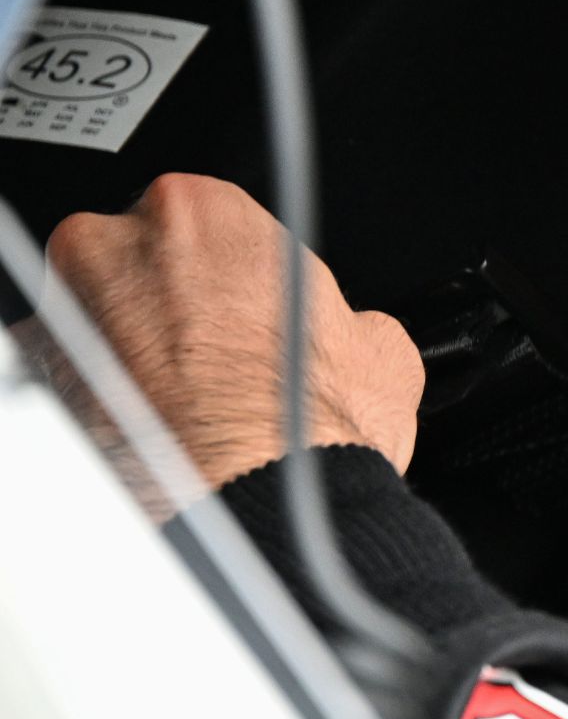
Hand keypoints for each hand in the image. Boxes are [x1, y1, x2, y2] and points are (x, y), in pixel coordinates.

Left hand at [44, 173, 423, 487]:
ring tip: (182, 404)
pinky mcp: (34, 382)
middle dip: (168, 302)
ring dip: (126, 349)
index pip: (210, 220)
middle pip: (134, 258)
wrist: (256, 508)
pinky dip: (96, 398)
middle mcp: (116, 246)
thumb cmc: (308, 424)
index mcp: (204, 210)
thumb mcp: (381, 350)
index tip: (249, 309)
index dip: (236, 272)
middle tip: (215, 356)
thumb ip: (347, 319)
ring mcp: (64, 315)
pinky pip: (59, 376)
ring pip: (91, 316)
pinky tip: (146, 432)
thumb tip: (350, 336)